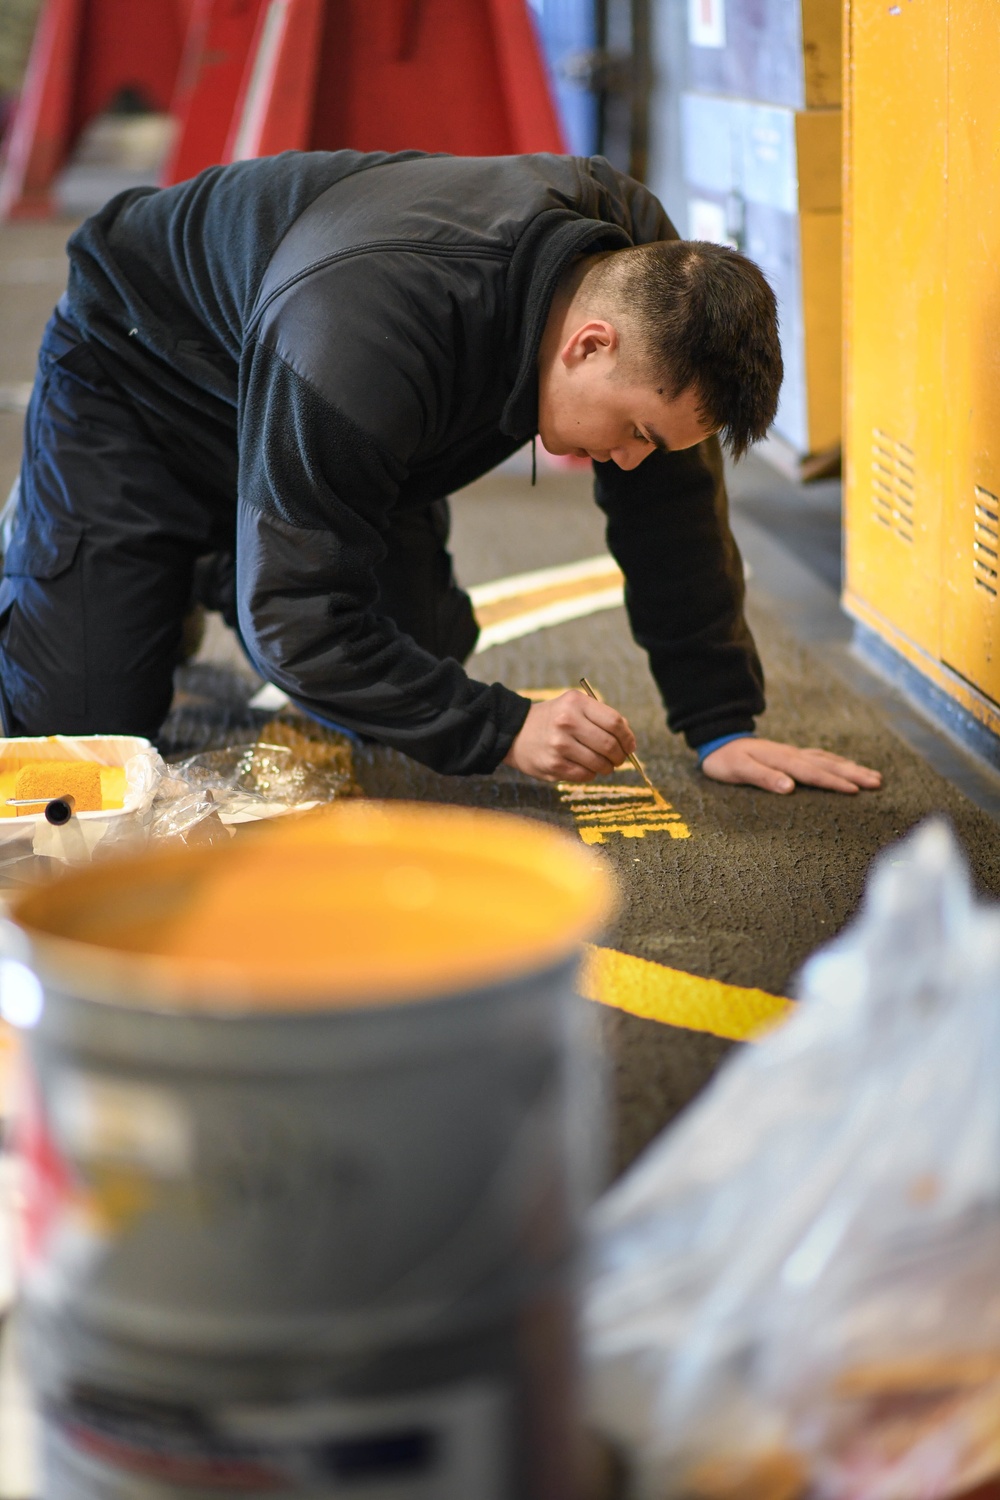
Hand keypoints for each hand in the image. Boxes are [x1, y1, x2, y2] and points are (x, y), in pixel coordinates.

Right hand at [504, 690, 636, 782]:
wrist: (515, 732)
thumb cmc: (552, 719)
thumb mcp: (573, 706)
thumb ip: (600, 718)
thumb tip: (628, 740)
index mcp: (576, 703)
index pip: (615, 722)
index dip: (628, 738)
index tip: (630, 746)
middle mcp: (567, 722)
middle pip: (610, 745)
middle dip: (620, 756)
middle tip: (619, 759)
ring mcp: (560, 745)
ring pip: (600, 763)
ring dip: (607, 768)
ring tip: (603, 765)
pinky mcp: (554, 764)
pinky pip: (585, 775)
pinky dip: (591, 774)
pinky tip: (586, 768)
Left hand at [701, 737, 881, 794]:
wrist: (719, 740)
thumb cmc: (726, 760)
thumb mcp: (738, 770)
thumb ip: (763, 778)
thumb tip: (789, 788)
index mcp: (782, 760)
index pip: (812, 773)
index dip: (833, 782)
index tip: (855, 791)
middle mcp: (792, 754)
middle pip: (828, 765)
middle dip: (854, 774)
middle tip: (878, 783)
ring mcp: (794, 753)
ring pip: (828, 760)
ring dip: (851, 768)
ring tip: (874, 777)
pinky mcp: (792, 754)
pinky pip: (821, 757)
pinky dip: (838, 762)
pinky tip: (848, 766)